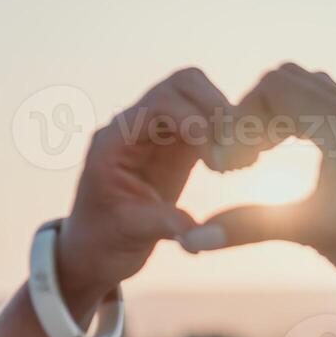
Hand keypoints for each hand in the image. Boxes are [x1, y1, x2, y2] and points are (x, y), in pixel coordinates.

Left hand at [54, 68, 231, 310]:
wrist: (96, 251)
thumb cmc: (102, 241)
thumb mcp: (129, 233)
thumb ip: (164, 225)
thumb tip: (203, 232)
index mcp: (114, 141)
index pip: (158, 103)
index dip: (193, 117)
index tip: (216, 151)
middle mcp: (134, 128)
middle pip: (181, 85)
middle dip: (213, 107)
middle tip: (236, 145)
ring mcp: (157, 134)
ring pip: (197, 98)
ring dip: (223, 118)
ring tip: (239, 155)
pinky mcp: (176, 148)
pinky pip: (206, 123)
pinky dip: (225, 134)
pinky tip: (236, 161)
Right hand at [181, 63, 335, 310]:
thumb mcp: (306, 231)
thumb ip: (247, 227)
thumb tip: (190, 239)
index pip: (272, 86)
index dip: (239, 119)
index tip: (229, 163)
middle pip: (287, 80)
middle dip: (254, 113)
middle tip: (241, 159)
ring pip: (308, 91)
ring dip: (276, 116)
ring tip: (260, 160)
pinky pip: (327, 109)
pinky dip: (298, 124)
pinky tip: (288, 162)